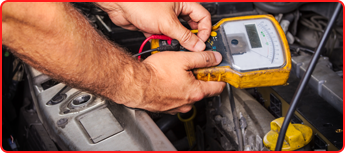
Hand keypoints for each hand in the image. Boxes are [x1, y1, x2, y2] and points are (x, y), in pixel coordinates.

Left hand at [95, 2, 210, 51]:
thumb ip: (184, 36)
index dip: (204, 30)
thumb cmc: (140, 3)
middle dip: (190, 38)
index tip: (202, 42)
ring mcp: (165, 18)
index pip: (203, 17)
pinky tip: (161, 43)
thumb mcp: (167, 22)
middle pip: (190, 26)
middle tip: (190, 48)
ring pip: (177, 33)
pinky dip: (163, 41)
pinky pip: (164, 36)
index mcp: (183, 3)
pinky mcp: (155, 26)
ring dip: (175, 41)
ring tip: (173, 46)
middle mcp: (175, 10)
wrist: (119, 5)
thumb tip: (197, 45)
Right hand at [127, 51, 225, 113]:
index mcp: (196, 92)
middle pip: (203, 90)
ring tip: (176, 73)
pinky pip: (175, 99)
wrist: (135, 83)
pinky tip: (167, 81)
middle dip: (200, 79)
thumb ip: (202, 58)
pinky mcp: (165, 108)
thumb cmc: (155, 73)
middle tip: (192, 67)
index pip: (219, 87)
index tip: (219, 71)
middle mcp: (188, 103)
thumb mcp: (183, 58)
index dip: (221, 77)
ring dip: (186, 85)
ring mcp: (176, 108)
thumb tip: (215, 58)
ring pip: (188, 95)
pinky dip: (174, 91)